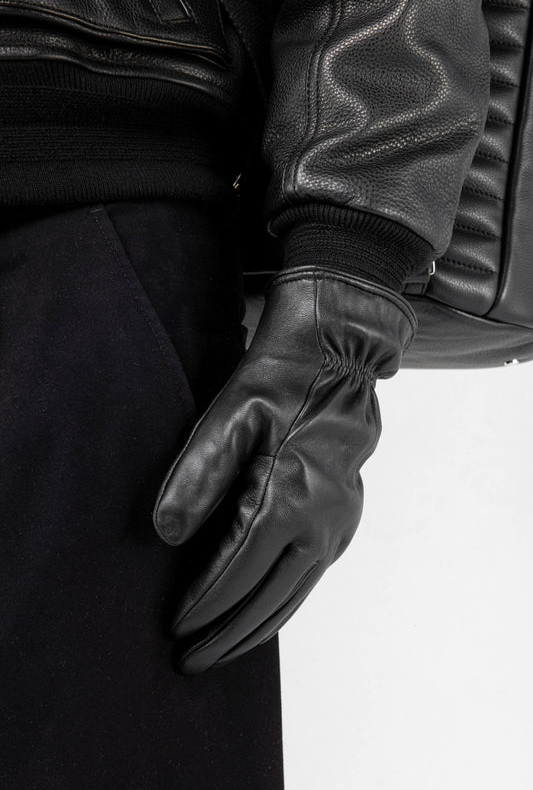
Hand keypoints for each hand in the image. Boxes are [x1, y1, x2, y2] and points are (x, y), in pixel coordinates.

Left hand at [153, 265, 416, 673]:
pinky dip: (281, 602)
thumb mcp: (229, 416)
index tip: (174, 629)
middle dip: (226, 635)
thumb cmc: (280, 380)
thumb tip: (166, 534)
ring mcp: (338, 525)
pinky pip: (309, 577)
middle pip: (267, 600)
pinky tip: (261, 610)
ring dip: (256, 628)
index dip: (203, 605)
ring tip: (223, 652)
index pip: (235, 573)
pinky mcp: (345, 521)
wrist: (338, 357)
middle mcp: (320, 524)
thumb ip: (198, 475)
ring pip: (293, 596)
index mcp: (288, 499)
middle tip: (191, 661)